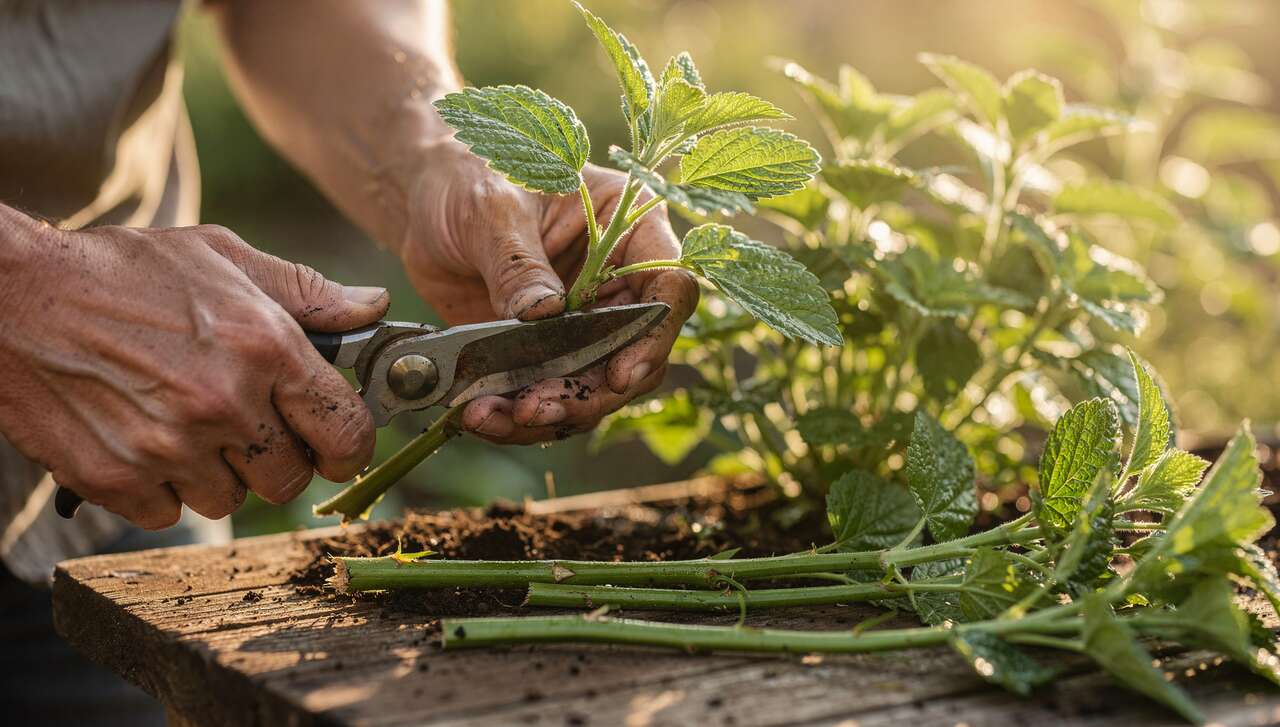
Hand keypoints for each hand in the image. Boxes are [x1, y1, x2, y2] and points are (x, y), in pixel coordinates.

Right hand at [0, 213, 389, 528]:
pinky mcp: (115, 478)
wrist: (12, 294)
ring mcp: (168, 447)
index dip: (349, 446)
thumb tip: (372, 306)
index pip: (346, 431)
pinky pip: (169, 512)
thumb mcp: (222, 258)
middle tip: (250, 427)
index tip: (336, 445)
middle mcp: (223, 403)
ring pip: (230, 501)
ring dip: (218, 473)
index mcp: (265, 347)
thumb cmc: (122, 270)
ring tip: (186, 423)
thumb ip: (306, 292)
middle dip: (279, 458)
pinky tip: (144, 440)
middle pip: (291, 480)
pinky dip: (162, 487)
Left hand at [399, 139, 697, 443]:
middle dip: (591, 391)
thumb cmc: (470, 179)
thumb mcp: (493, 211)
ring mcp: (586, 322)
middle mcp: (619, 281)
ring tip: (494, 417)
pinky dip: (518, 415)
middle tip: (536, 409)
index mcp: (629, 227)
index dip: (654, 336)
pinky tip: (482, 416)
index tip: (620, 374)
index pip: (670, 285)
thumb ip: (519, 265)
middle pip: (635, 353)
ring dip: (552, 412)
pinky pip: (549, 394)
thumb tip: (544, 317)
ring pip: (594, 386)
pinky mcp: (548, 352)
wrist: (425, 205)